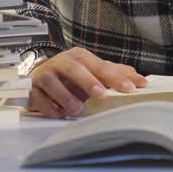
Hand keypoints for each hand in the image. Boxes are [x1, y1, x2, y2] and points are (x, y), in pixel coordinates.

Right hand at [27, 47, 146, 118]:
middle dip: (88, 82)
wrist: (40, 78)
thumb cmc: (71, 76)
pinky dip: (48, 107)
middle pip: (75, 69)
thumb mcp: (93, 72)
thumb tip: (140, 79)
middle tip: (101, 95)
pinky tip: (58, 114)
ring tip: (77, 109)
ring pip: (52, 82)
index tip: (130, 88)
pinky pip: (38, 98)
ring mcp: (45, 75)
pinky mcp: (32, 90)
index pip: (100, 66)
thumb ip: (115, 74)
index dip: (116, 77)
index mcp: (80, 57)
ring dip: (65, 96)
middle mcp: (61, 62)